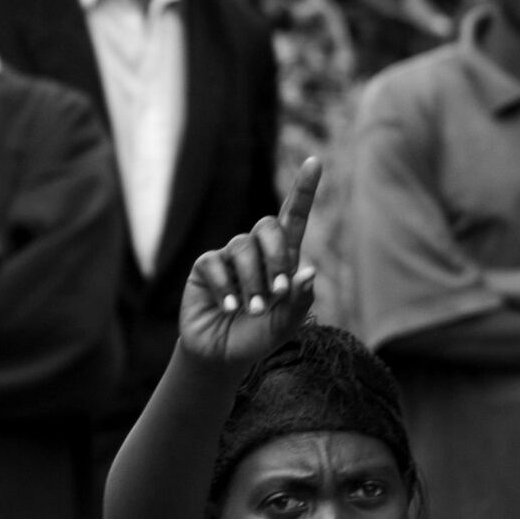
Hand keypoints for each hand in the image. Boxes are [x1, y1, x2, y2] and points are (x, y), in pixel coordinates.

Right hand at [179, 158, 320, 369]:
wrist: (221, 356)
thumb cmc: (257, 337)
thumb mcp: (284, 324)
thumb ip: (299, 301)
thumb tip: (310, 271)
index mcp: (282, 259)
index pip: (294, 218)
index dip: (303, 190)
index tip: (314, 162)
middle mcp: (256, 251)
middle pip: (268, 225)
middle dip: (276, 256)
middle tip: (278, 291)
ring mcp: (229, 257)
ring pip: (243, 247)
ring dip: (252, 282)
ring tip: (251, 310)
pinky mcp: (205, 268)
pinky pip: (216, 263)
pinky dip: (226, 288)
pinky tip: (229, 308)